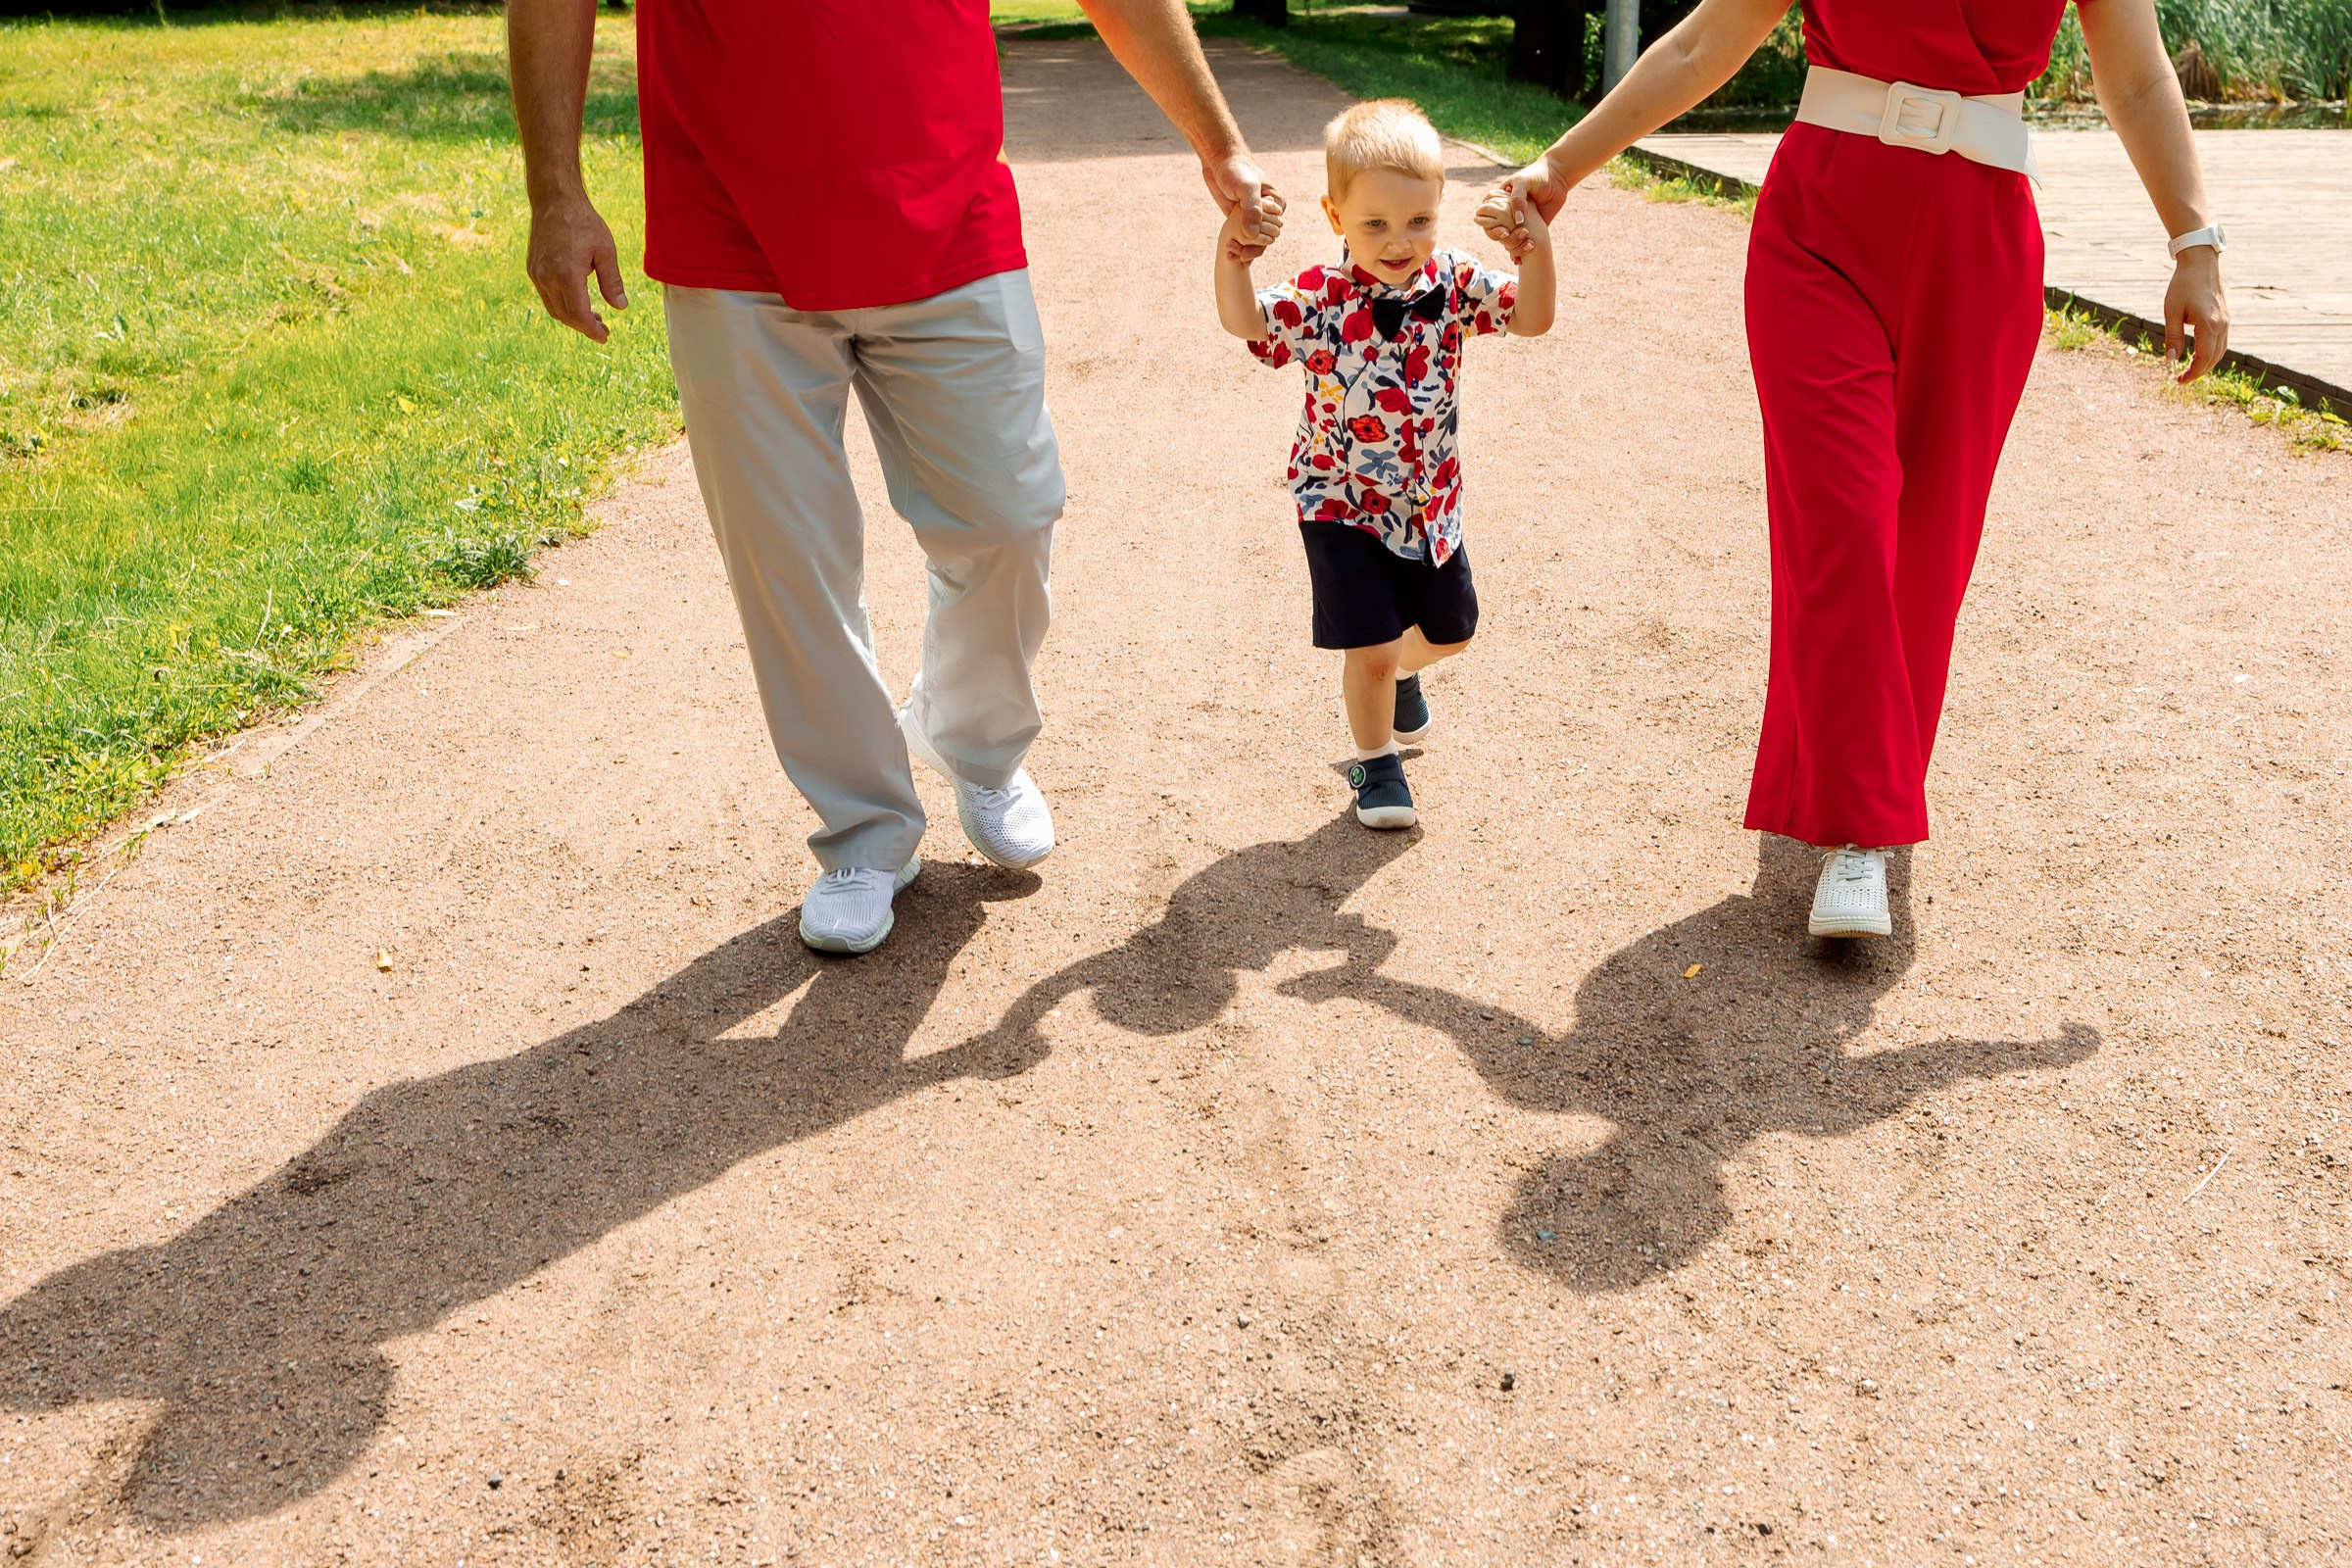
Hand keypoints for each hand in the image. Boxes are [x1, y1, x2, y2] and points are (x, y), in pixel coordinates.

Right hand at [526, 187, 627, 343]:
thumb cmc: (583, 222)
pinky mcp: (533, 269)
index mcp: (566, 274)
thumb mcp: (606, 251)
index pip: (578, 314)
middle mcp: (547, 277)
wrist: (555, 200)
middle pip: (565, 316)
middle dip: (584, 327)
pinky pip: (547, 297)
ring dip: (573, 318)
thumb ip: (613, 282)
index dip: (592, 330)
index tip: (605, 336)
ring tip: (594, 318)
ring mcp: (536, 274)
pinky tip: (578, 302)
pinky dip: (562, 305)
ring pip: (554, 309)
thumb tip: (621, 307)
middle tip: (603, 330)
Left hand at [1202, 151, 1284, 259]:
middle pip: (1264, 240)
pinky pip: (1242, 238)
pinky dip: (1237, 246)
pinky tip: (1229, 253)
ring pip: (1253, 241)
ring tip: (1230, 254)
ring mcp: (1253, 217)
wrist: (1220, 162)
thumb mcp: (1246, 188)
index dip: (1261, 243)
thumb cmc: (1237, 170)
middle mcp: (1268, 213)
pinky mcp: (1240, 219)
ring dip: (1243, 250)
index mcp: (1277, 205)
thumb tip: (1252, 234)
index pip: (1273, 231)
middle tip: (1236, 254)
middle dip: (1251, 249)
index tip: (1245, 248)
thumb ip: (1252, 209)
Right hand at [1476, 158, 1569, 257]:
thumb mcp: (1523, 182)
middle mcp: (1508, 214)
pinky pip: (1524, 242)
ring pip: (1509, 239)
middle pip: (1497, 230)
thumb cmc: (1537, 176)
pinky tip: (1520, 258)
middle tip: (1508, 235)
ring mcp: (1520, 222)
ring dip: (1512, 246)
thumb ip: (1517, 199)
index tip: (1501, 229)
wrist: (1557, 177)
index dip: (1489, 225)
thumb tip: (1518, 221)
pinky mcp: (1532, 228)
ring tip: (1520, 244)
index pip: (1487, 217)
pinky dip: (1521, 251)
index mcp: (1501, 202)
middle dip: (1501, 237)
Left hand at [2164, 247, 2227, 382]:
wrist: (2200, 264)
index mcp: (2209, 325)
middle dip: (2199, 372)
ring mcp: (2226, 321)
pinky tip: (2198, 355)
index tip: (2179, 381)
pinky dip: (2212, 353)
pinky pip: (2222, 341)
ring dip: (2206, 364)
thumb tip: (2171, 360)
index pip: (2204, 358)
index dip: (2192, 373)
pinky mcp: (2225, 317)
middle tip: (2182, 379)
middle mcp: (2222, 325)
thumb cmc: (2182, 285)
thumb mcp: (2172, 312)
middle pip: (2214, 358)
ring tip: (2189, 370)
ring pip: (2220, 351)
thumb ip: (2173, 337)